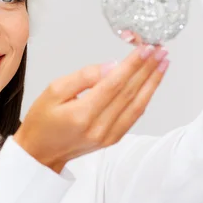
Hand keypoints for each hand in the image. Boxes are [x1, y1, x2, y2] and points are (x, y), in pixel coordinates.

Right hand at [14, 44, 169, 172]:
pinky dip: (146, 97)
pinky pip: (134, 116)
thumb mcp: (53, 90)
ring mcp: (108, 135)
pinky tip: (151, 83)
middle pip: (130, 93)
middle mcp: (99, 127)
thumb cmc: (42, 120)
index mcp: (82, 113)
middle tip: (160, 50)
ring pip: (138, 105)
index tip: (145, 49)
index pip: (114, 84)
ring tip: (163, 63)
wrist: (40, 152)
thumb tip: (111, 66)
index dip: (132, 65)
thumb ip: (83, 77)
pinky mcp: (113, 139)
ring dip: (152, 82)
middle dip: (148, 69)